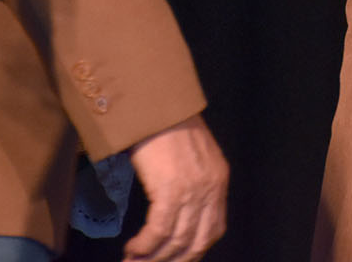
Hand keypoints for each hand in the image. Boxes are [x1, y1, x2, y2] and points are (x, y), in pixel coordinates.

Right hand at [125, 114, 228, 261]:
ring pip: (177, 241)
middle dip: (172, 261)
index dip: (191, 253)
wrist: (155, 106)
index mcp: (219, 181)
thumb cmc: (166, 128)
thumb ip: (192, 186)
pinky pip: (160, 230)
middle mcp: (211, 188)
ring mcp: (194, 190)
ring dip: (153, 258)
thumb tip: (175, 218)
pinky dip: (145, 244)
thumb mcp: (191, 158)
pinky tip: (133, 248)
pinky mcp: (172, 190)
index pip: (213, 231)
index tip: (172, 261)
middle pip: (196, 242)